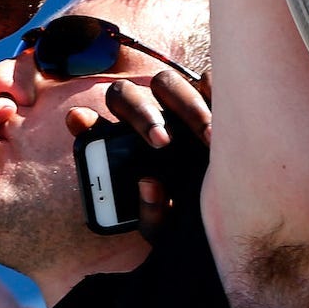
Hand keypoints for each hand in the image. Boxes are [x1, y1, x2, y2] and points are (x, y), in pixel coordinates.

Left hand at [64, 70, 212, 238]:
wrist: (229, 218)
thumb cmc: (188, 221)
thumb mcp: (166, 228)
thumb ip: (150, 214)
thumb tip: (148, 183)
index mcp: (123, 148)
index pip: (95, 126)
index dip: (86, 121)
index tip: (80, 121)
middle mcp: (145, 119)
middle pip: (126, 94)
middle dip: (141, 114)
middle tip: (162, 143)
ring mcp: (176, 106)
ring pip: (165, 82)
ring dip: (184, 105)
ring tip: (207, 140)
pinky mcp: (211, 101)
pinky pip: (208, 79)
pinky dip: (213, 90)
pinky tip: (225, 117)